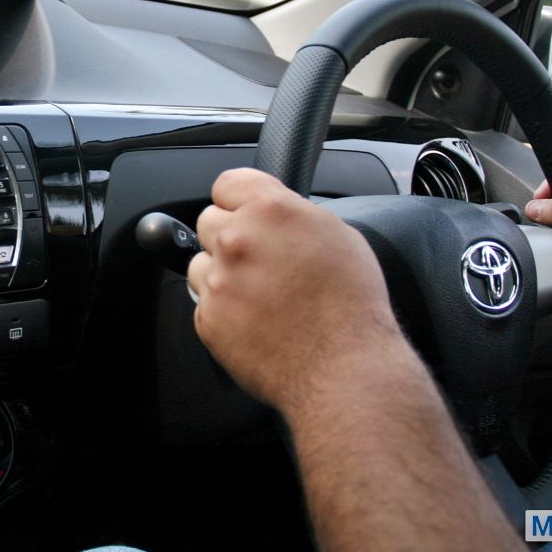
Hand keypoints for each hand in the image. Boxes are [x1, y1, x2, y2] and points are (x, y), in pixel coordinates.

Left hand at [187, 168, 406, 416]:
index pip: (227, 183)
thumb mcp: (337, 235)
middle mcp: (237, 239)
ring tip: (261, 296)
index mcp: (270, 210)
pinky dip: (224, 311)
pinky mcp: (208, 318)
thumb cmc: (350, 305)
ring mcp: (218, 280)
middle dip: (229, 235)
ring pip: (201, 263)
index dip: (238, 200)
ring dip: (221, 274)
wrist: (343, 368)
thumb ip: (294, 214)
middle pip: (208, 221)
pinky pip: (205, 303)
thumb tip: (274, 211)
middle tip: (260, 260)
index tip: (243, 212)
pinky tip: (256, 321)